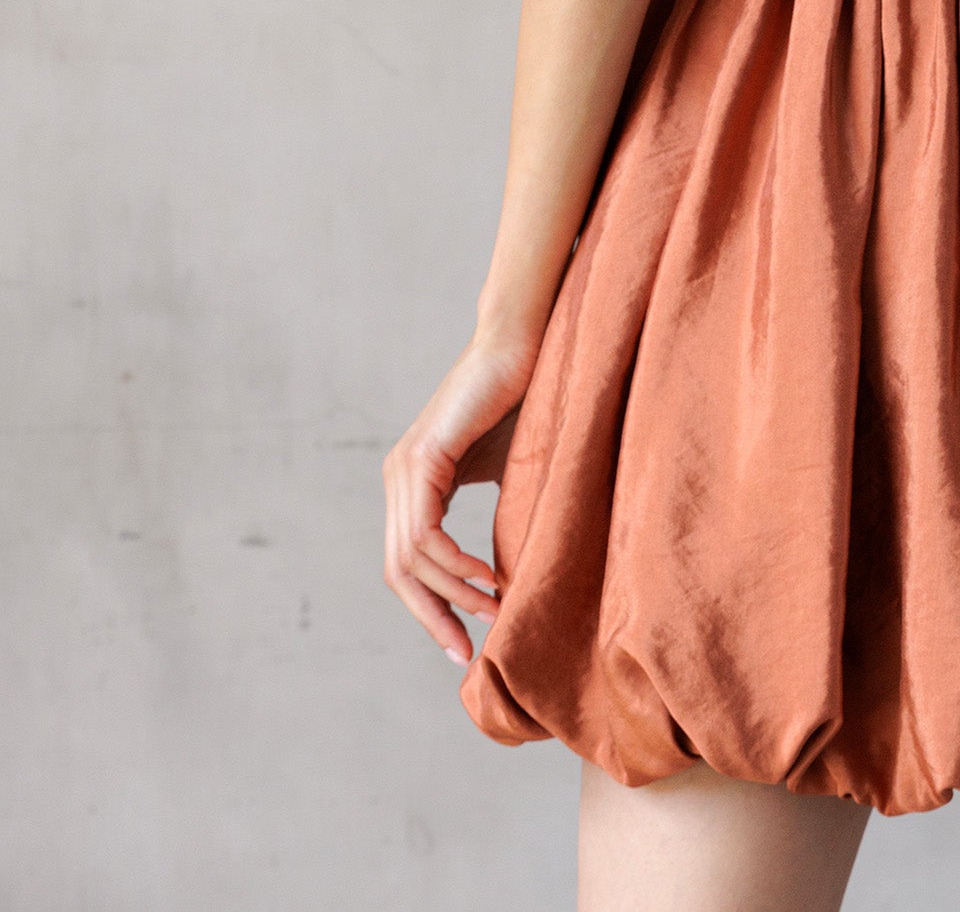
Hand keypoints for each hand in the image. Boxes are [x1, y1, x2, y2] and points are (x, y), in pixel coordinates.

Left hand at [383, 328, 538, 667]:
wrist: (524, 346)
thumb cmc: (523, 403)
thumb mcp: (503, 474)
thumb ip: (491, 518)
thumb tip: (502, 584)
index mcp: (412, 485)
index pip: (406, 566)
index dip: (432, 610)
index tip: (465, 645)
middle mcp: (398, 477)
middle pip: (399, 572)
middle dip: (433, 616)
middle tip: (469, 650)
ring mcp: (405, 466)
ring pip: (410, 558)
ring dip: (452, 594)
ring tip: (492, 609)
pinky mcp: (424, 455)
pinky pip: (425, 532)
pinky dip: (454, 565)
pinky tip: (488, 578)